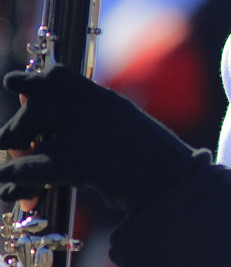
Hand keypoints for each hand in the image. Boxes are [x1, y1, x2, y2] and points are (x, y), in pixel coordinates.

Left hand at [0, 67, 205, 211]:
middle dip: (18, 124)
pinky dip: (16, 178)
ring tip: (8, 174)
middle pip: (39, 105)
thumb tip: (56, 135)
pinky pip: (34, 166)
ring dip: (15, 152)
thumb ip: (95, 127)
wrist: (177, 186)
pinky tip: (8, 188)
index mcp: (109, 103)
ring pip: (32, 130)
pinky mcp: (82, 162)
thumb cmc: (155, 167)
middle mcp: (97, 112)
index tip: (12, 82)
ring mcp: (90, 134)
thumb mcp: (127, 134)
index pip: (62, 78)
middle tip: (11, 142)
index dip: (34, 80)